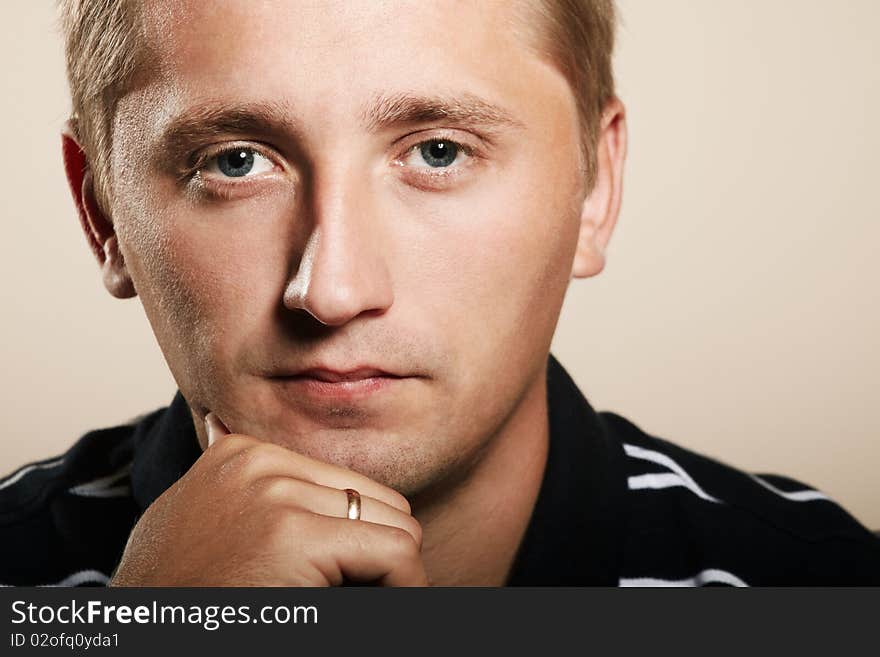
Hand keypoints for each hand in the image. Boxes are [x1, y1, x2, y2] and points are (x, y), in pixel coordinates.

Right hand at [109, 413, 427, 585]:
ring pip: (395, 525)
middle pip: (374, 500)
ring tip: (348, 597)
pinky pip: (397, 554)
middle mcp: (259, 463)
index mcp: (242, 454)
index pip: (343, 487)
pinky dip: (403, 587)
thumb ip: (227, 478)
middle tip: (350, 590)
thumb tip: (216, 422)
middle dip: (375, 548)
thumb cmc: (174, 590)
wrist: (139, 635)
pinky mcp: (293, 536)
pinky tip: (371, 604)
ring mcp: (274, 495)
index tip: (333, 574)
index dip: (351, 537)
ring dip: (389, 570)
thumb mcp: (195, 513)